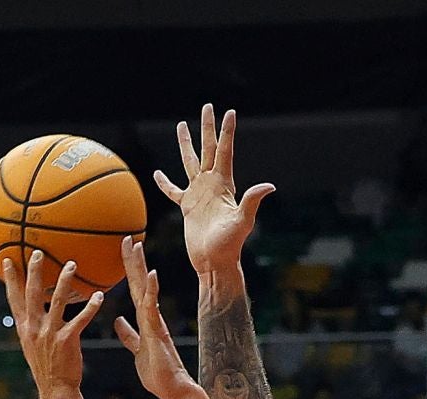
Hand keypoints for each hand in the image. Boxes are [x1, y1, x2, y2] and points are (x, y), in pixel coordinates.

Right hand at [0, 250, 105, 398]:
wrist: (55, 390)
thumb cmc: (47, 368)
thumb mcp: (32, 346)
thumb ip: (32, 326)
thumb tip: (32, 312)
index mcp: (24, 328)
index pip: (14, 299)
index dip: (10, 279)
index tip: (8, 260)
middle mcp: (34, 328)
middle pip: (32, 294)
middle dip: (34, 271)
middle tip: (38, 252)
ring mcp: (50, 334)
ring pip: (57, 301)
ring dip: (64, 281)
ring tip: (71, 265)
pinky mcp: (67, 340)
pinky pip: (80, 319)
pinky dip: (90, 307)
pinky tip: (99, 296)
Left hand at [114, 239, 204, 398]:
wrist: (173, 389)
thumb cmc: (157, 373)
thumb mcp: (137, 349)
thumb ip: (129, 335)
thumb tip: (118, 322)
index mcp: (146, 319)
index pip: (136, 289)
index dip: (130, 270)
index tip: (125, 250)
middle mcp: (151, 316)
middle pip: (141, 283)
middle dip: (133, 260)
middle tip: (127, 238)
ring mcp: (155, 322)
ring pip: (146, 289)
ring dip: (141, 268)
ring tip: (137, 246)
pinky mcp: (158, 331)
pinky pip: (153, 307)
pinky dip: (153, 290)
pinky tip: (152, 274)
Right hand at [154, 104, 275, 276]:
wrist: (214, 263)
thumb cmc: (229, 246)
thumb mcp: (242, 222)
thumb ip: (251, 201)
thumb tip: (269, 186)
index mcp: (224, 185)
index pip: (224, 152)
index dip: (226, 132)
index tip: (229, 111)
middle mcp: (212, 185)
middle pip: (208, 149)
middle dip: (207, 128)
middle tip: (207, 106)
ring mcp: (199, 194)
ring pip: (190, 162)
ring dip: (186, 144)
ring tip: (181, 125)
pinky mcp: (188, 207)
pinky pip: (173, 191)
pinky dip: (165, 183)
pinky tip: (157, 173)